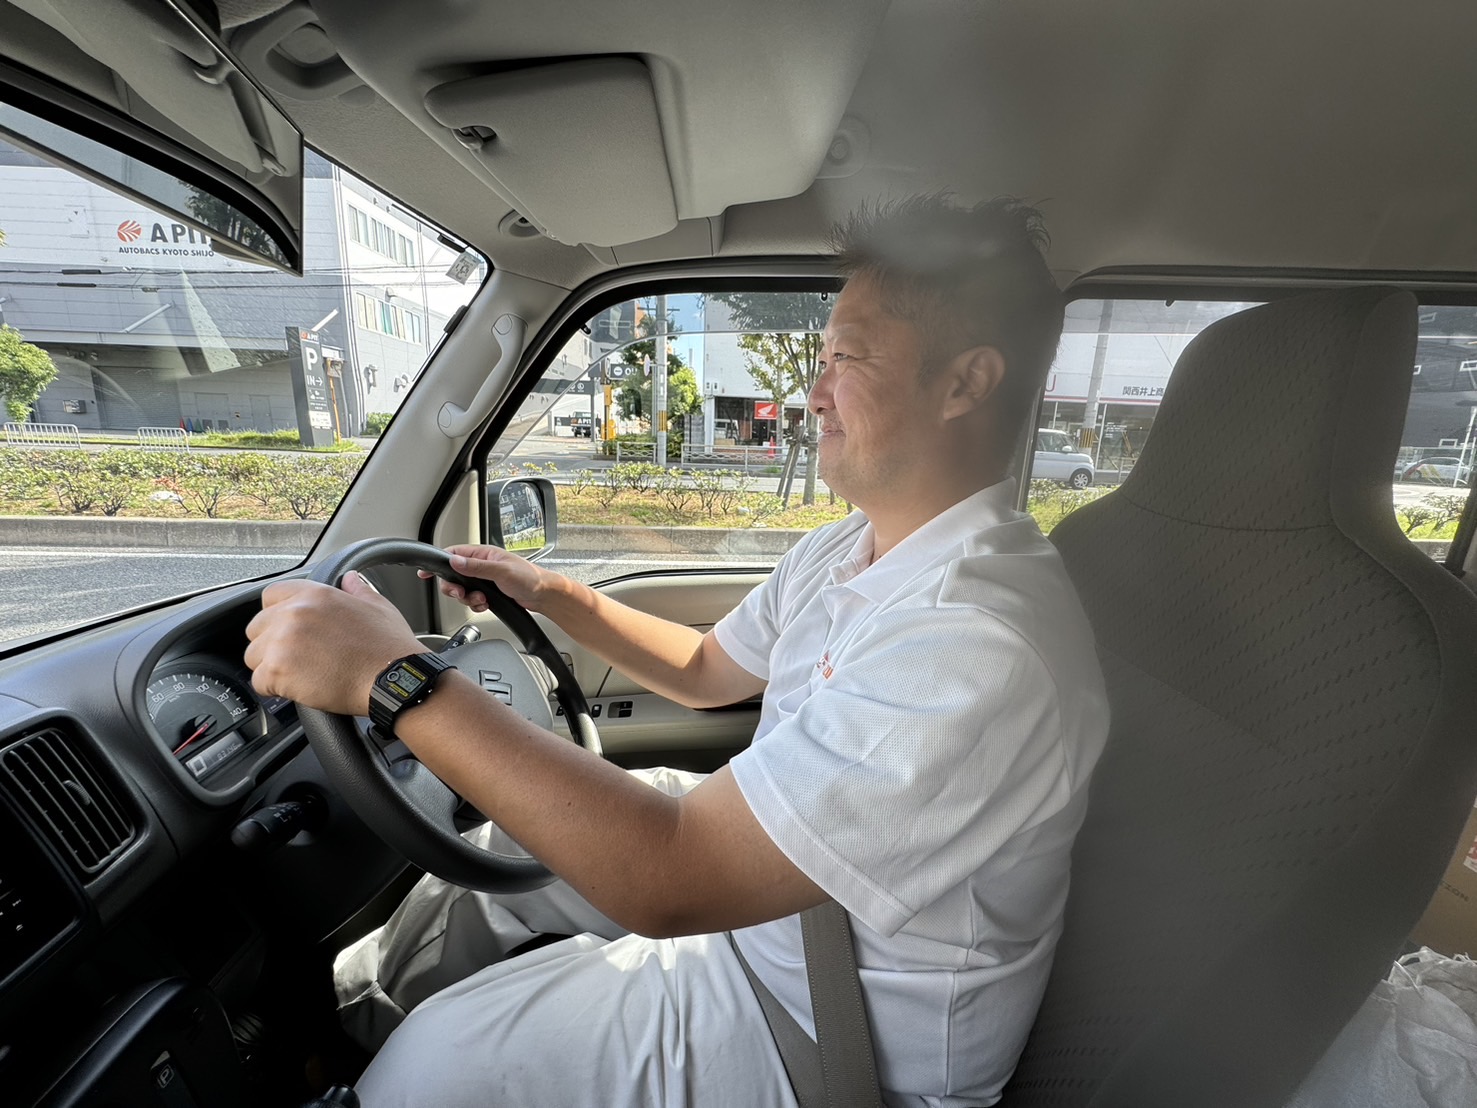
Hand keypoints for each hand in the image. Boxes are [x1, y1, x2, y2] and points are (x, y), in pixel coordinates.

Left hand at [244, 572, 423, 714]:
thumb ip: (358, 590)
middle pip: (256, 628)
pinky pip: (259, 682)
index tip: (285, 629)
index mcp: (316, 595)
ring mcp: (283, 641)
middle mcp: (294, 613)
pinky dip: (274, 689)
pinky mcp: (278, 670)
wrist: (394, 680)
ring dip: (270, 668)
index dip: (276, 615)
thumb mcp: (378, 608)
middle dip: (270, 644)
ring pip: (253, 657)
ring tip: (299, 676)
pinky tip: (298, 689)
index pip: (270, 596)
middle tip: (296, 658)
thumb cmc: (389, 648)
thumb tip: (350, 579)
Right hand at [418, 544, 556, 612]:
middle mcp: (481, 565)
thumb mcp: (501, 571)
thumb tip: (455, 561)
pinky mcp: (488, 592)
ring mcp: (484, 579)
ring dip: (468, 599)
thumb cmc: (529, 577)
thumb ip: (476, 566)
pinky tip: (486, 605)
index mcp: (483, 554)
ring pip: (462, 590)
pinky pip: (472, 600)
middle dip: (455, 588)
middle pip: (453, 576)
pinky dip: (476, 605)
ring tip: (481, 600)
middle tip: (462, 594)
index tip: (425, 572)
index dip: (438, 562)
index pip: (453, 554)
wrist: (543, 596)